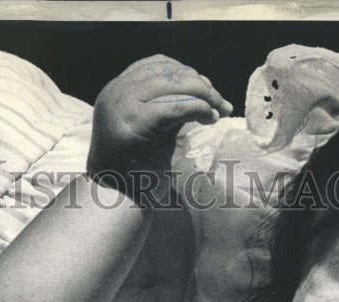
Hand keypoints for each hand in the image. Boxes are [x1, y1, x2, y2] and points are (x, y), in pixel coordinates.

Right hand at [87, 55, 232, 200]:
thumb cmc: (137, 167)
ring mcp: (122, 107)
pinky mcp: (135, 123)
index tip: (208, 91)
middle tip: (222, 103)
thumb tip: (203, 85)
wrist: (117, 199)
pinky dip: (199, 109)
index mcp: (116, 90)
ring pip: (174, 85)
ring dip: (205, 95)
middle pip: (167, 72)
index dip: (185, 73)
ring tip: (220, 111)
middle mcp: (116, 93)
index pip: (155, 66)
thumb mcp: (150, 126)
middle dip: (201, 84)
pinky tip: (210, 119)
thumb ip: (166, 103)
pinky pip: (176, 106)